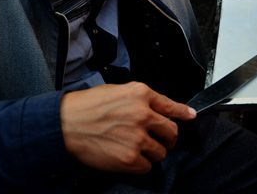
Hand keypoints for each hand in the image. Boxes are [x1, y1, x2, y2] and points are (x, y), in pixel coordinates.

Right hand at [60, 82, 195, 173]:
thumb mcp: (117, 91)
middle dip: (168, 137)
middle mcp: (143, 114)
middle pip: (171, 131)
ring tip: (137, 148)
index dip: (183, 112)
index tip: (190, 116)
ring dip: (153, 152)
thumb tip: (157, 108)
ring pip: (161, 151)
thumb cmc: (86, 106)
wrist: (65, 123)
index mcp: (140, 94)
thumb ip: (140, 99)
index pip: (171, 106)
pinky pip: (148, 166)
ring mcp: (138, 137)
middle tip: (160, 139)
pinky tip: (129, 157)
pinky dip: (141, 164)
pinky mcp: (130, 158)